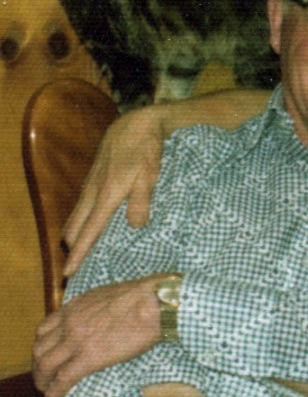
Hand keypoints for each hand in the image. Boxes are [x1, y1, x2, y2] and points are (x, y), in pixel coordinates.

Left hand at [33, 273, 166, 396]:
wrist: (156, 302)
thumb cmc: (146, 296)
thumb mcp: (112, 294)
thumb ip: (99, 306)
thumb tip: (107, 315)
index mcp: (75, 307)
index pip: (45, 329)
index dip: (42, 345)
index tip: (47, 354)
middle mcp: (69, 323)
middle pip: (39, 348)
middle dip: (38, 365)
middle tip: (44, 376)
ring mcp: (76, 341)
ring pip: (45, 366)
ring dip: (42, 381)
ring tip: (46, 392)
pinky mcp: (89, 358)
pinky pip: (62, 380)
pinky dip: (53, 393)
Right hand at [62, 108, 168, 277]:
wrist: (136, 124)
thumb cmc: (146, 150)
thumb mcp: (150, 175)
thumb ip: (142, 200)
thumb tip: (135, 226)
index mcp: (107, 194)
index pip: (89, 230)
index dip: (79, 253)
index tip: (69, 273)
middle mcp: (93, 192)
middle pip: (74, 228)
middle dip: (74, 248)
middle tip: (80, 268)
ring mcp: (90, 186)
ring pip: (76, 217)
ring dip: (77, 235)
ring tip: (83, 253)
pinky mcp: (93, 180)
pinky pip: (82, 207)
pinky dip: (82, 221)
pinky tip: (92, 227)